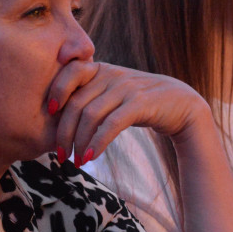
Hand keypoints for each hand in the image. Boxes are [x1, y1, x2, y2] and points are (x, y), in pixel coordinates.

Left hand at [47, 61, 211, 165]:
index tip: (51, 113)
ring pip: (91, 115)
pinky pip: (112, 123)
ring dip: (80, 142)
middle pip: (77, 102)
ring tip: (76, 161)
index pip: (71, 71)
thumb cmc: (140, 104)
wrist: (181, 105)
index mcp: (102, 70)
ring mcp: (126, 88)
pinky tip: (91, 157)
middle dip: (64, 132)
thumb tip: (57, 118)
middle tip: (60, 155)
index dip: (57, 90)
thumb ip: (91, 96)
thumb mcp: (114, 94)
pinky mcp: (140, 103)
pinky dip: (98, 142)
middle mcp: (112, 75)